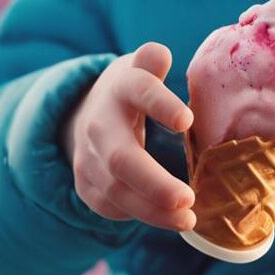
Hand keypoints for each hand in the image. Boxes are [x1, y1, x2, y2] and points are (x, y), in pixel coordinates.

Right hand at [64, 42, 196, 231]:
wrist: (87, 112)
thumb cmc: (134, 90)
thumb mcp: (141, 69)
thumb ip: (151, 61)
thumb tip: (161, 54)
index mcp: (122, 88)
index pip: (139, 91)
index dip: (160, 104)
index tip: (187, 120)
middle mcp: (99, 124)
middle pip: (122, 158)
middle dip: (154, 182)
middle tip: (188, 199)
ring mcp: (88, 158)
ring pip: (117, 190)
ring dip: (153, 210)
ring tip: (188, 219)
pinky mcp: (86, 184)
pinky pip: (111, 207)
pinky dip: (141, 216)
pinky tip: (168, 220)